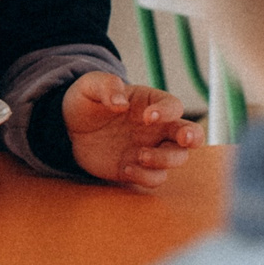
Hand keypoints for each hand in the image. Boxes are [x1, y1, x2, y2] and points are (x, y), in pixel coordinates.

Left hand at [63, 72, 201, 187]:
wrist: (71, 129)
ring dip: (164, 160)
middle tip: (183, 139)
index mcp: (152, 103)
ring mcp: (151, 149)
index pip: (173, 106)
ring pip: (177, 159)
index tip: (147, 117)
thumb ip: (106, 86)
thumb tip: (120, 101)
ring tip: (139, 155)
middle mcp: (158, 128)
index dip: (166, 112)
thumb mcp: (89, 86)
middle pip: (191, 134)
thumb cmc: (86, 102)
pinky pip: (155, 178)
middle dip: (193, 137)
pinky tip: (126, 167)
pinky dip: (145, 176)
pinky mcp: (138, 169)